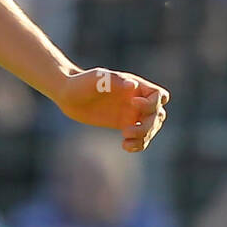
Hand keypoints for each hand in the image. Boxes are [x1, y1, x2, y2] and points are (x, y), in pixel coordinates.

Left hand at [54, 67, 169, 152]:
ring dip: (144, 137)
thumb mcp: (96, 79)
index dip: (152, 103)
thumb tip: (132, 86)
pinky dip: (138, 144)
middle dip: (148, 126)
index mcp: (134, 86)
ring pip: (151, 127)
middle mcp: (136, 99)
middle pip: (158, 115)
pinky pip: (139, 137)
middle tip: (126, 132)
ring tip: (125, 141)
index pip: (158, 96)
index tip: (133, 104)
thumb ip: (114, 81)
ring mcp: (130, 112)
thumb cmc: (81, 82)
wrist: (68, 94)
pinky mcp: (123, 124)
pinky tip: (125, 146)